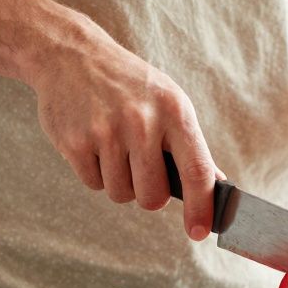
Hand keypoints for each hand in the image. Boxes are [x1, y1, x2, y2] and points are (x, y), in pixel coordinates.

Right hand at [24, 18, 222, 240]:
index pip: (197, 172)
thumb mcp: (169, 102)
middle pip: (152, 197)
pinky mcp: (75, 142)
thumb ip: (191, 146)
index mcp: (174, 112)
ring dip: (119, 181)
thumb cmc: (130, 86)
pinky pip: (93, 184)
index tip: (199, 232)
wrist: (71, 55)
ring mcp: (106, 132)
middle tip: (140, 166)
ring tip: (113, 145)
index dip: (201, 208)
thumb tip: (216, 186)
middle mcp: (142, 122)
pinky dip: (94, 172)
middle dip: (148, 193)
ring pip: (121, 194)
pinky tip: (92, 141)